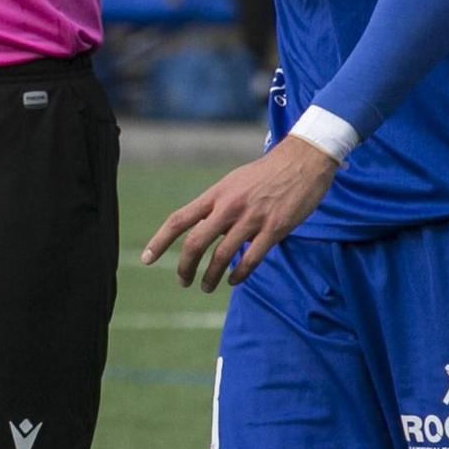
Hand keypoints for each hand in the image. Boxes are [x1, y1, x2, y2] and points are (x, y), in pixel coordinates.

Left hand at [141, 137, 338, 291]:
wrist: (302, 162)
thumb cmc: (265, 174)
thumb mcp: (232, 183)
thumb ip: (216, 205)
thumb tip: (201, 226)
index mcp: (215, 194)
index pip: (179, 220)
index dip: (160, 241)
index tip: (147, 259)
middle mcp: (229, 207)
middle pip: (196, 243)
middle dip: (185, 267)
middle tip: (182, 281)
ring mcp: (252, 218)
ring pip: (222, 256)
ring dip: (211, 277)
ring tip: (206, 287)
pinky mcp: (274, 229)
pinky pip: (251, 259)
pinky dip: (239, 274)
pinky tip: (233, 281)